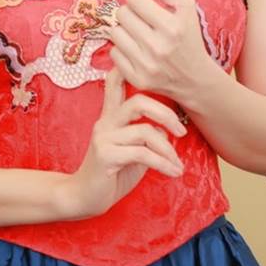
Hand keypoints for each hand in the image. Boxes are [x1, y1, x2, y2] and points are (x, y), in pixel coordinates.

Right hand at [60, 65, 186, 219]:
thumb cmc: (110, 175)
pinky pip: (142, 154)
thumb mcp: (133, 152)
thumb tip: (165, 130)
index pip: (114, 83)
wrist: (83, 199)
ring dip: (168, 149)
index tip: (150, 67)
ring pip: (145, 131)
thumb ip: (146, 137)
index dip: (127, 68)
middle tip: (182, 132)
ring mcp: (104, 137)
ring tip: (178, 164)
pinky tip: (172, 172)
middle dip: (166, 114)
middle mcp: (105, 122)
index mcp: (110, 116)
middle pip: (138, 102)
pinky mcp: (106, 155)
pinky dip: (163, 164)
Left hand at [108, 0, 213, 102]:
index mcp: (172, 26)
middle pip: (122, 14)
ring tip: (138, 32)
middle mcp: (158, 47)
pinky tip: (136, 48)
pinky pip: (114, 52)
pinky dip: (123, 48)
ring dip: (124, 29)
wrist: (195, 78)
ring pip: (115, 32)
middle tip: (140, 15)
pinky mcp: (137, 78)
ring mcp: (146, 65)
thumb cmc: (188, 35)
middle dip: (129, 10)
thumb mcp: (184, 5)